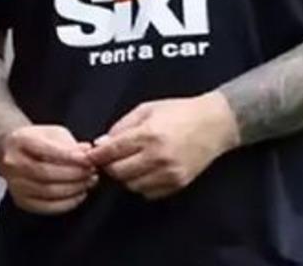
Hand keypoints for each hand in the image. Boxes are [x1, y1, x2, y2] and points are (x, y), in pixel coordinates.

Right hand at [0, 125, 96, 214]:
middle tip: (92, 171)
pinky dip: (68, 203)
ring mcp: (15, 184)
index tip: (88, 159)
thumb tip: (88, 152)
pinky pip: (48, 207)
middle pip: (46, 173)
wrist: (16, 154)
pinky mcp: (21, 201)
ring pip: (48, 191)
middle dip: (74, 174)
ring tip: (89, 181)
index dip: (70, 156)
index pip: (46, 150)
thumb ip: (70, 144)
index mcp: (19, 140)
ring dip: (74, 188)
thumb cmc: (38, 142)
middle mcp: (12, 162)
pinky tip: (79, 194)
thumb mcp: (53, 134)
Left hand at [87, 93, 239, 199]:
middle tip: (108, 158)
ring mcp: (170, 173)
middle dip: (109, 166)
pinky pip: (148, 192)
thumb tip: (100, 143)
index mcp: (148, 134)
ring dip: (124, 176)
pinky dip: (141, 184)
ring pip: (132, 185)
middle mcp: (159, 157)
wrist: (215, 124)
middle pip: (119, 172)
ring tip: (128, 163)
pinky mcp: (179, 184)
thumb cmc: (178, 112)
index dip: (96, 155)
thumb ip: (121, 127)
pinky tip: (143, 171)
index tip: (87, 156)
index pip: (112, 151)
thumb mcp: (145, 109)